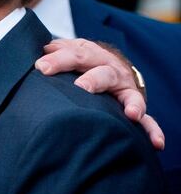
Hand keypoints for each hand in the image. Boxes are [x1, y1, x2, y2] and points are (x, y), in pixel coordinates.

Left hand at [35, 38, 164, 149]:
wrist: (110, 62)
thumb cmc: (81, 60)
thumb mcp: (69, 50)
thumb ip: (54, 51)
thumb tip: (38, 53)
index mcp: (91, 54)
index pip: (75, 54)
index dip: (58, 60)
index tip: (41, 67)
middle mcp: (111, 69)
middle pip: (102, 71)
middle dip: (92, 79)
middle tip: (81, 87)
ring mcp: (125, 88)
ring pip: (129, 94)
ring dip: (131, 103)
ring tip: (130, 114)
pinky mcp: (134, 105)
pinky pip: (148, 119)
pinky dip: (152, 130)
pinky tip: (156, 142)